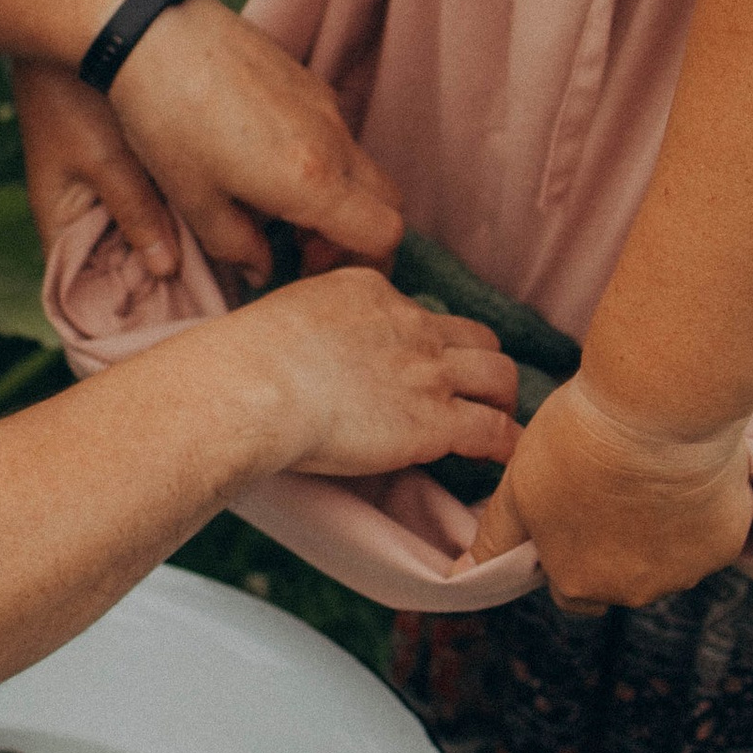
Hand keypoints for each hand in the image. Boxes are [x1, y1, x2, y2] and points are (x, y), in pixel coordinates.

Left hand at [14, 5, 401, 283]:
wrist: (153, 30)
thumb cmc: (166, 118)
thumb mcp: (193, 200)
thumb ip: (237, 248)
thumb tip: (261, 270)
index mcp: (312, 179)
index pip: (385, 235)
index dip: (367, 267)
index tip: (318, 273)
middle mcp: (333, 140)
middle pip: (386, 202)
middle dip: (357, 237)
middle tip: (303, 251)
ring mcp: (324, 104)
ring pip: (360, 168)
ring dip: (336, 201)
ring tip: (278, 211)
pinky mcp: (307, 80)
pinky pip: (335, 134)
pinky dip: (321, 165)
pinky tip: (264, 164)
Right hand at [204, 266, 517, 480]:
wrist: (255, 385)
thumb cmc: (245, 358)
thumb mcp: (285, 314)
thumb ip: (313, 326)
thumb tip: (306, 352)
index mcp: (370, 291)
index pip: (416, 312)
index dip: (423, 342)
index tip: (416, 366)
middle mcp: (410, 323)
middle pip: (475, 336)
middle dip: (480, 363)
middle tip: (473, 392)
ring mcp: (428, 371)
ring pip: (499, 375)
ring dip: (503, 399)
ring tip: (498, 422)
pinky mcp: (436, 421)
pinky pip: (496, 431)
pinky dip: (508, 445)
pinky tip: (504, 461)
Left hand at [469, 377, 752, 610]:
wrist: (659, 407)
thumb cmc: (578, 441)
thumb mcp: (518, 486)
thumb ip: (495, 538)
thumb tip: (464, 575)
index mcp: (579, 584)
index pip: (567, 587)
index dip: (565, 550)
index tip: (571, 510)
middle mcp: (635, 591)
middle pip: (619, 577)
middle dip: (614, 545)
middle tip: (611, 485)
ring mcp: (687, 570)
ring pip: (667, 558)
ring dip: (658, 529)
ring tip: (649, 470)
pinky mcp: (728, 542)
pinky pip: (710, 535)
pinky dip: (700, 511)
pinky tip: (685, 468)